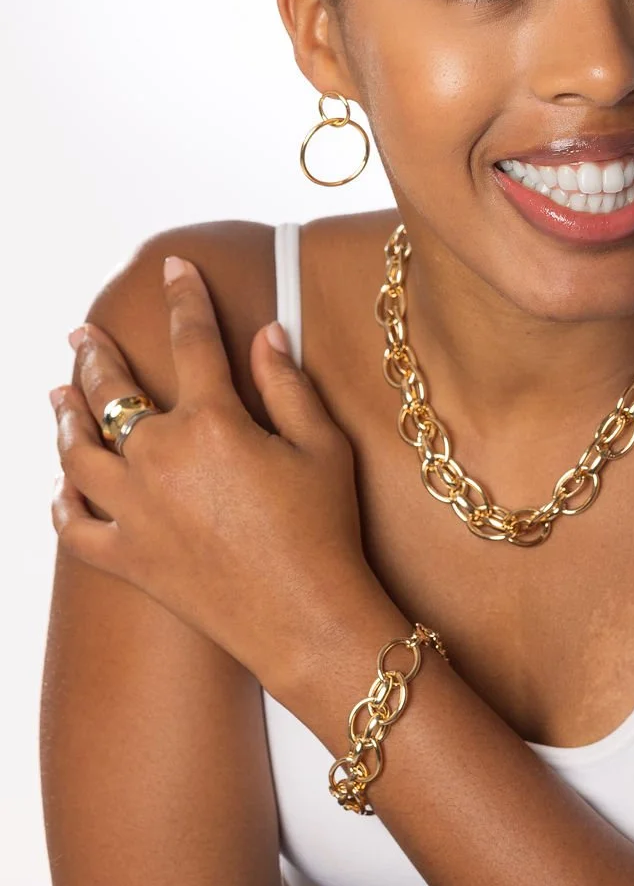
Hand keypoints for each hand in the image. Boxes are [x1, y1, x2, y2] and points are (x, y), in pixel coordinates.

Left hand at [49, 254, 380, 698]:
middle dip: (96, 355)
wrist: (306, 617)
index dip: (184, 297)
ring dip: (66, 418)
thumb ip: (287, 382)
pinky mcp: (128, 559)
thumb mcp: (321, 444)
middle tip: (84, 334)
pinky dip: (63, 506)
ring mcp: (135, 511)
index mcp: (211, 422)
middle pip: (113, 391)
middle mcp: (160, 459)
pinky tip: (61, 489)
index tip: (174, 269)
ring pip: (79, 453)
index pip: (192, 340)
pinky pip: (76, 528)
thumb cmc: (324, 530)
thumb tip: (267, 333)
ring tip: (58, 396)